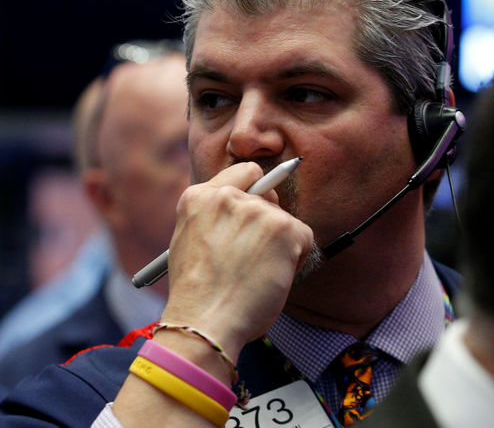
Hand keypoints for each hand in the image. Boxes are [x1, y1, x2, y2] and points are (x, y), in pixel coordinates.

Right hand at [161, 161, 314, 356]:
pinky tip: (272, 277)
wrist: (204, 319)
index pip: (242, 174)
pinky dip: (296, 259)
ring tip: (256, 274)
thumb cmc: (197, 294)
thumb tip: (247, 217)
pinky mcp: (282, 227)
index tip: (257, 212)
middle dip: (266, 224)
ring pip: (285, 220)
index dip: (253, 193)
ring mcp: (255, 209)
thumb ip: (214, 220)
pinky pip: (304, 237)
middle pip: (267, 197)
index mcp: (198, 197)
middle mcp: (226, 195)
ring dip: (280, 245)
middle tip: (253, 257)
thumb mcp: (189, 242)